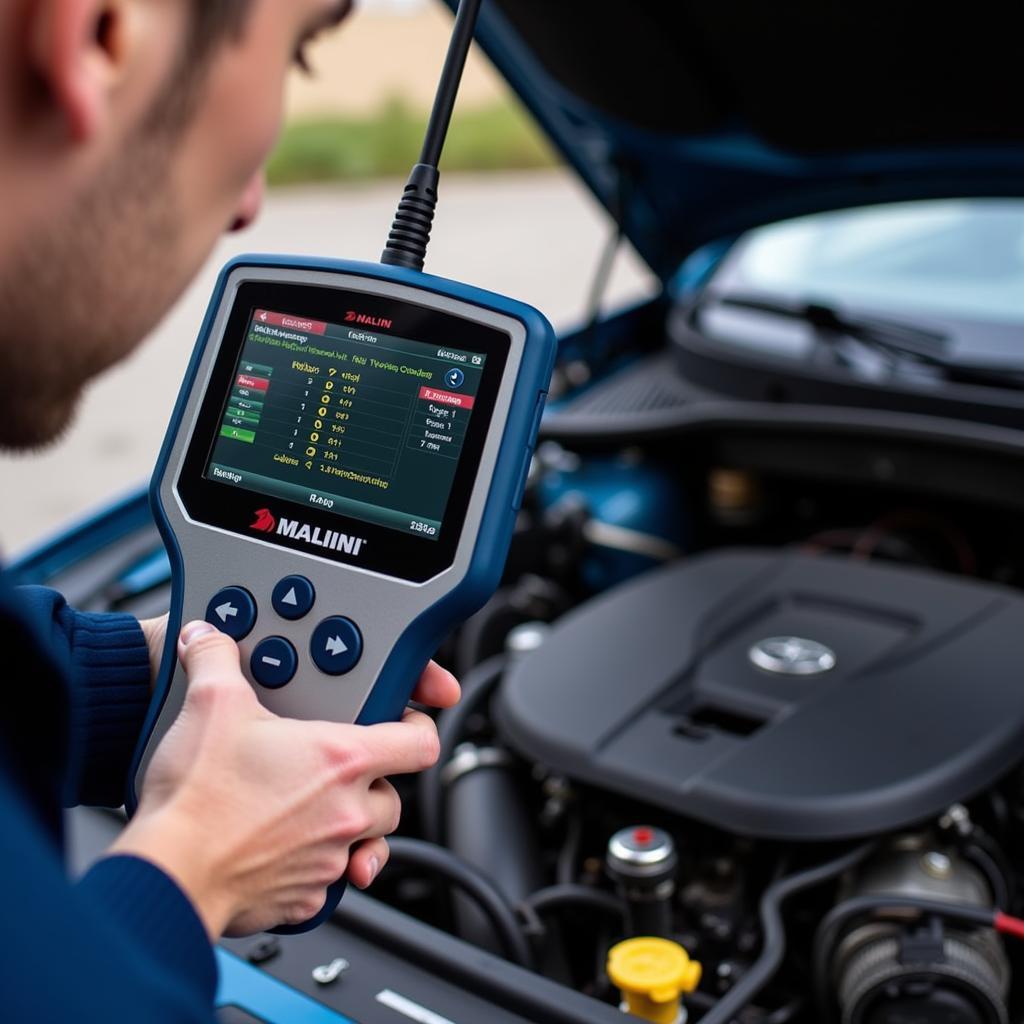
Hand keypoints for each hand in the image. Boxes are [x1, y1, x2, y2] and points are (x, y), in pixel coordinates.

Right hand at [111, 621, 459, 936]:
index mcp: (341, 759)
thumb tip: (208, 637)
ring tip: (309, 809)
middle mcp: (346, 812)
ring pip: (364, 842)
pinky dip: (315, 868)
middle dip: (374, 783)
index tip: (405, 722)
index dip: (418, 728)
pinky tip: (285, 848)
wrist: (167, 871)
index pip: (420, 742)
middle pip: (393, 796)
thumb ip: (216, 659)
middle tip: (338, 769)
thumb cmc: (198, 796)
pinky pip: (328, 883)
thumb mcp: (210, 704)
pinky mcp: (305, 900)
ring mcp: (328, 860)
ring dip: (347, 827)